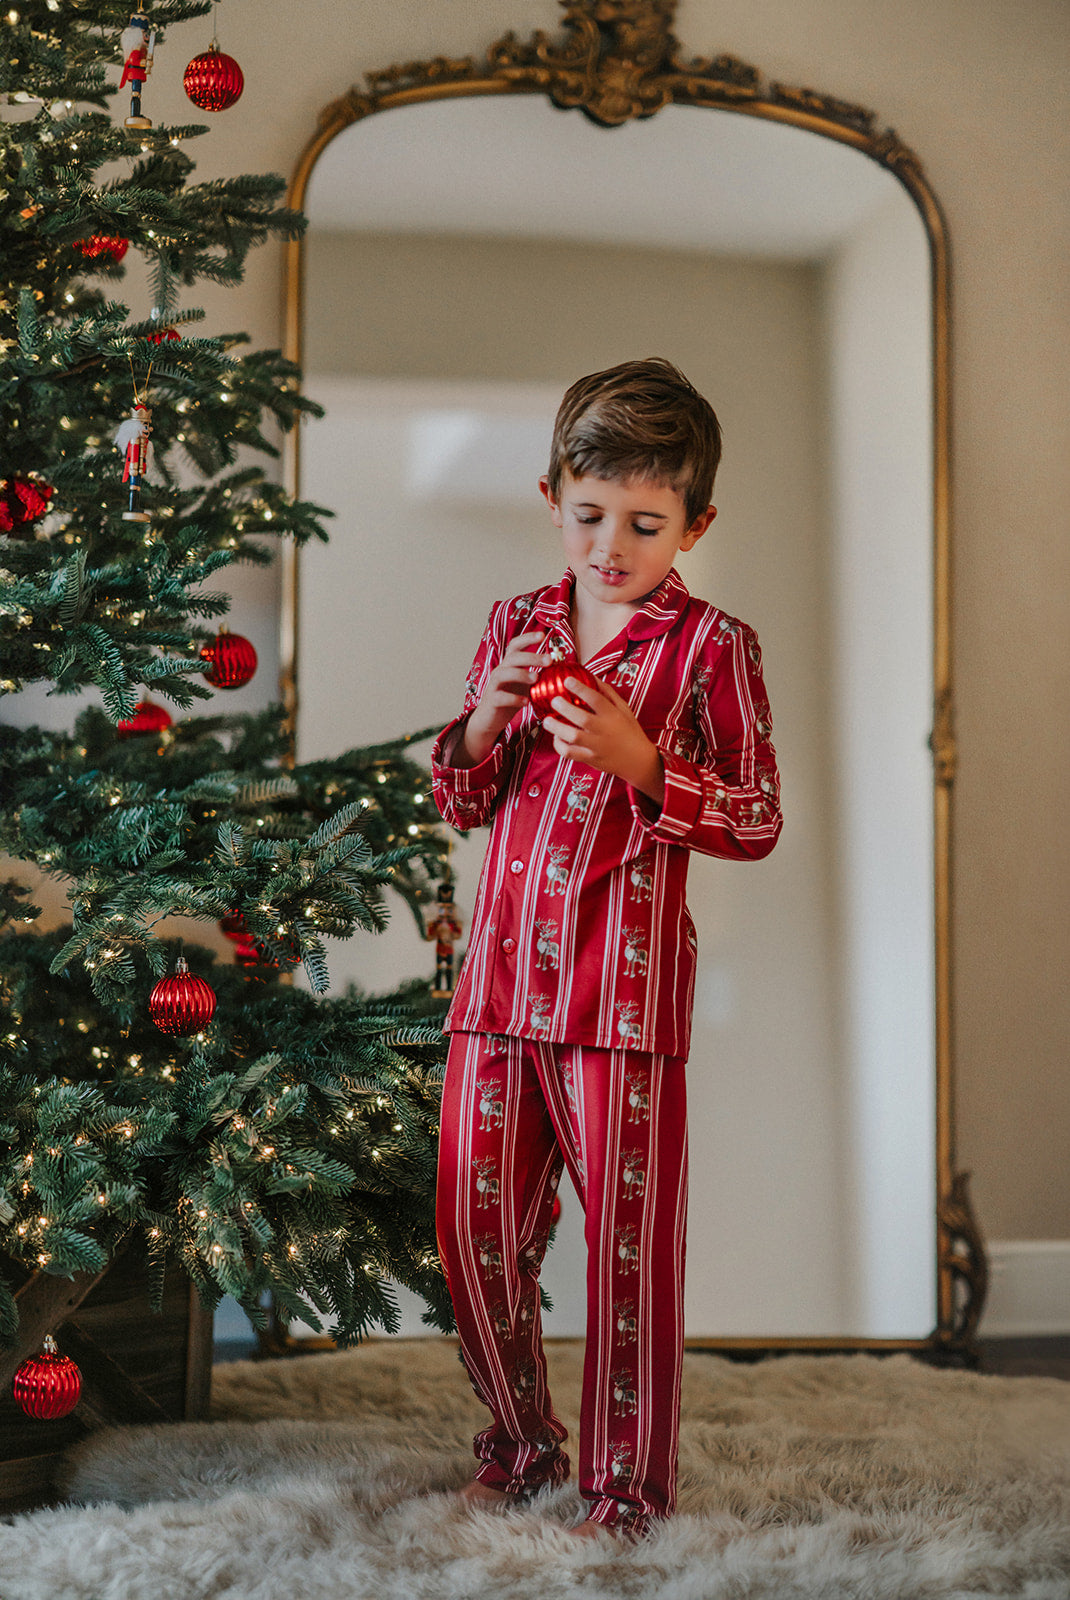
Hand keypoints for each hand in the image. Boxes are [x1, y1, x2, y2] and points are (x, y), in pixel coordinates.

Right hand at [456, 630, 551, 766]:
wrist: (490, 719)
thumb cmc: (511, 700)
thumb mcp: (525, 685)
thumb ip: (538, 676)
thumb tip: (561, 668)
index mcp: (510, 665)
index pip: (516, 645)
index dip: (527, 638)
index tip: (543, 635)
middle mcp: (501, 671)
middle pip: (513, 657)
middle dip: (531, 656)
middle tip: (549, 660)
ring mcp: (494, 685)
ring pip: (503, 673)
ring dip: (521, 674)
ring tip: (536, 678)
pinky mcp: (492, 700)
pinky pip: (500, 696)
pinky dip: (513, 698)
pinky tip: (525, 702)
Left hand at [543, 676, 664, 805]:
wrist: (639, 761)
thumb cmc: (630, 730)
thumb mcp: (624, 709)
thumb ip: (608, 693)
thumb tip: (591, 676)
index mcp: (613, 715)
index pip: (596, 699)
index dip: (580, 688)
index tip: (567, 680)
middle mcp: (605, 730)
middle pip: (582, 718)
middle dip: (564, 708)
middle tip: (554, 700)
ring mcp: (597, 746)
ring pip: (573, 737)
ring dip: (556, 728)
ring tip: (547, 720)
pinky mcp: (590, 759)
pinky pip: (570, 753)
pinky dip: (559, 745)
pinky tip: (557, 737)